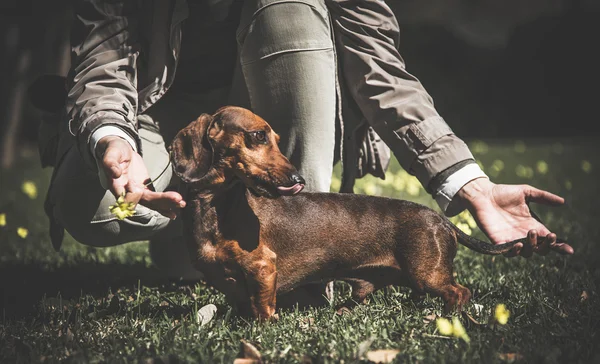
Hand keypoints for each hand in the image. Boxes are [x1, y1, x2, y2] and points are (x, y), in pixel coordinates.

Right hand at [97, 136, 184, 218]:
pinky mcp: (145, 189)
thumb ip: (110, 163)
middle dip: (161, 201)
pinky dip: (167, 203)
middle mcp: (127, 193)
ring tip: (182, 204)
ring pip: (152, 202)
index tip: (139, 189)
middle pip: (145, 201)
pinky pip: (156, 199)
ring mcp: (137, 192)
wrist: (119, 149)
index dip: (135, 195)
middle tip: (178, 199)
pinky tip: (179, 205)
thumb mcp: (111, 153)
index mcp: (117, 186)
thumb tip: (115, 174)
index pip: (127, 196)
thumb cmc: (113, 150)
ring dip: (167, 204)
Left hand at [456, 178, 573, 256]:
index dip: (559, 246)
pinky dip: (514, 251)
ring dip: (532, 247)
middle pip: (541, 250)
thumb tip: (563, 202)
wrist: (483, 194)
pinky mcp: (498, 241)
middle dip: (547, 246)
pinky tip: (518, 244)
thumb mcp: (527, 192)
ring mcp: (511, 239)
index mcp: (533, 225)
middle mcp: (524, 235)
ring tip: (531, 233)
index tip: (569, 250)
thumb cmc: (504, 193)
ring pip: (527, 253)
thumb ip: (544, 197)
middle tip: (547, 235)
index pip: (549, 240)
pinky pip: (508, 253)